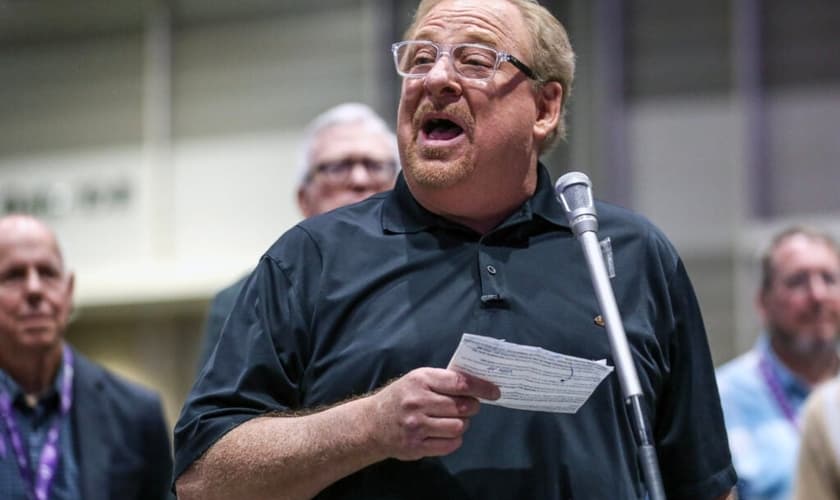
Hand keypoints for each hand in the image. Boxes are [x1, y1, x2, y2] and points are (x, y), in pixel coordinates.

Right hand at [367, 367, 499, 460]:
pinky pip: (450, 444)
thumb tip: (477, 384)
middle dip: (472, 407)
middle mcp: (418, 402)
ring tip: (453, 420)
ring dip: (462, 424)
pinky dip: (454, 439)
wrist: (371, 424)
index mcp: (420, 380)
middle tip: (469, 406)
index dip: (481, 387)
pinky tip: (445, 433)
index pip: (459, 382)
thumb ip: (443, 380)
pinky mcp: (416, 446)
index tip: (495, 392)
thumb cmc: (400, 398)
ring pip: (459, 426)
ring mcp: (416, 426)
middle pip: (463, 406)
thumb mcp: (417, 379)